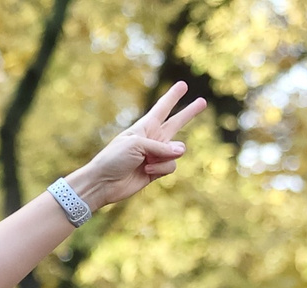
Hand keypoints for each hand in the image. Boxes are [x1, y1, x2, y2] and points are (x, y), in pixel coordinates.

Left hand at [70, 81, 206, 208]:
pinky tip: (147, 171)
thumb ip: (162, 147)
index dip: (173, 96)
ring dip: (165, 157)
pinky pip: (171, 167)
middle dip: (189, 112)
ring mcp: (156, 155)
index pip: (163, 107)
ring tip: (147, 162)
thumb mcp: (137, 144)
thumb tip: (181, 152)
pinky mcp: (157, 171)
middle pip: (176, 122)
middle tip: (203, 101)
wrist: (103, 183)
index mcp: (145, 126)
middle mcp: (153, 139)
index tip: (182, 85)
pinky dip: (161, 169)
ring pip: (177, 151)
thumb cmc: (114, 158)